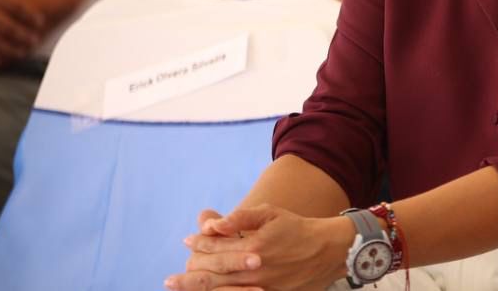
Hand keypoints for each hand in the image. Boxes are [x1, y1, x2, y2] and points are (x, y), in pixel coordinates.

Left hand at [167, 205, 350, 290]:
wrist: (328, 251)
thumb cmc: (296, 228)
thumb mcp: (270, 214)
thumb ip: (241, 219)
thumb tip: (214, 223)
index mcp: (252, 248)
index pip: (216, 249)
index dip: (199, 244)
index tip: (188, 240)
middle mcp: (253, 272)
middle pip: (212, 277)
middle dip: (188, 277)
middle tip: (170, 280)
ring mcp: (261, 288)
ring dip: (199, 290)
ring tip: (181, 289)